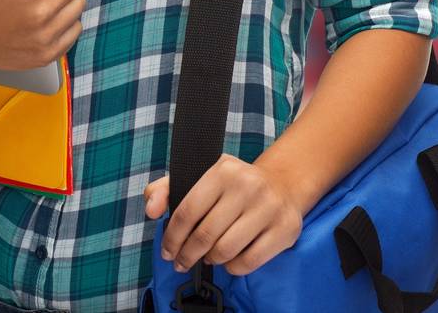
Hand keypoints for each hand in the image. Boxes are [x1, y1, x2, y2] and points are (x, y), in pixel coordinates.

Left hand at [145, 154, 305, 275]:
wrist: (282, 185)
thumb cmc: (233, 186)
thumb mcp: (200, 176)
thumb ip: (165, 189)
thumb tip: (151, 211)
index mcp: (225, 170)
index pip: (186, 212)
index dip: (171, 238)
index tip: (168, 251)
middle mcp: (249, 185)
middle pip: (204, 236)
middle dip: (187, 255)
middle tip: (183, 261)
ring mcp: (270, 207)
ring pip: (224, 251)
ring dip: (211, 260)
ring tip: (209, 255)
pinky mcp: (285, 229)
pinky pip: (247, 262)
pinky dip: (233, 267)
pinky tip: (231, 258)